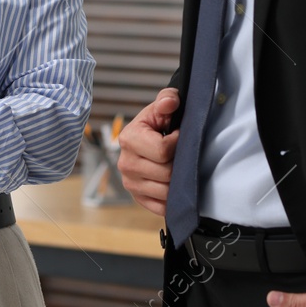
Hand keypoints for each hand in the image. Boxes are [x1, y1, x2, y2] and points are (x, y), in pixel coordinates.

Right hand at [117, 86, 178, 215]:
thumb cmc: (155, 125)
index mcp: (129, 139)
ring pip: (166, 191)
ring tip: (177, 165)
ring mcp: (131, 184)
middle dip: (179, 163)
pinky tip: (174, 183)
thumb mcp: (160, 108)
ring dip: (177, 180)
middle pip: (166, 173)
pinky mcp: (138, 198)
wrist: (147, 141)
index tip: (179, 136)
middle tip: (180, 153)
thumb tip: (171, 101)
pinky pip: (161, 206)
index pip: (162, 151)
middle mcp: (125, 164)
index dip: (178, 143)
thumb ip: (167, 100)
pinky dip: (172, 198)